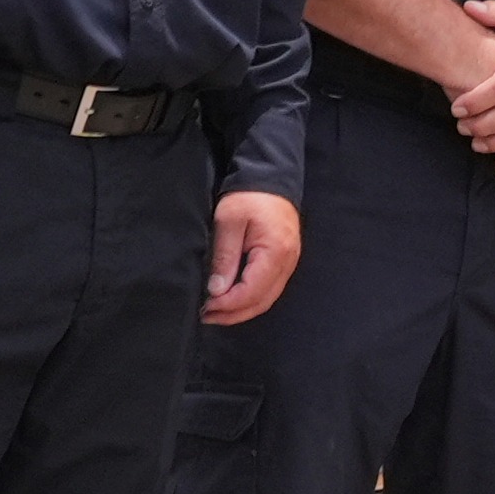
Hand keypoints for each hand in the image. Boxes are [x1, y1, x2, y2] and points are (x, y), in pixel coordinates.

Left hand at [204, 191, 302, 323]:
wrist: (271, 177)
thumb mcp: (229, 222)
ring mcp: (289, 263)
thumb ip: (224, 257)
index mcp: (275, 253)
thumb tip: (217, 291)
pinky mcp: (284, 261)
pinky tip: (232, 299)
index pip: (251, 292)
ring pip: (266, 299)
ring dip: (241, 310)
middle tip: (207, 317)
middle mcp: (287, 263)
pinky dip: (250, 299)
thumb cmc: (248, 196)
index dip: (228, 304)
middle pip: (261, 301)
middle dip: (233, 314)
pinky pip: (269, 289)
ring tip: (216, 312)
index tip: (205, 307)